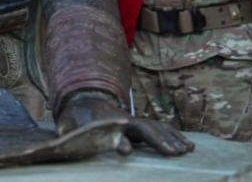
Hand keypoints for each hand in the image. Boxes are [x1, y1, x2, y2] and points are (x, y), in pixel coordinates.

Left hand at [57, 94, 193, 156]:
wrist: (85, 99)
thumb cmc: (76, 115)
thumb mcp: (68, 121)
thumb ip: (66, 128)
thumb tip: (63, 135)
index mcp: (106, 121)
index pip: (114, 133)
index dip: (119, 142)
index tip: (125, 151)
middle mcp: (124, 120)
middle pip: (145, 129)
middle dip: (159, 139)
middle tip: (173, 153)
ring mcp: (134, 121)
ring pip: (157, 128)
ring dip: (172, 138)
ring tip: (187, 150)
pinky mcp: (140, 125)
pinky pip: (161, 129)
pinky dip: (175, 136)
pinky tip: (188, 145)